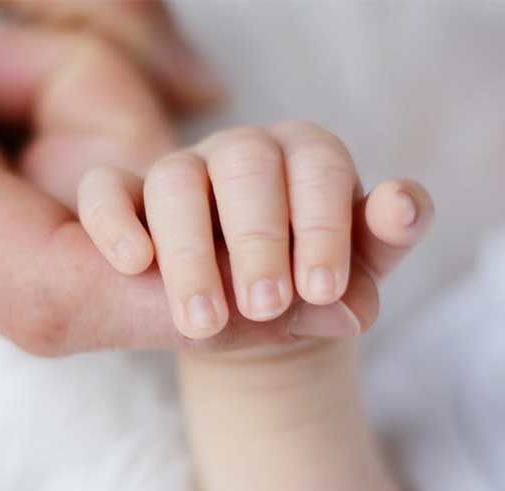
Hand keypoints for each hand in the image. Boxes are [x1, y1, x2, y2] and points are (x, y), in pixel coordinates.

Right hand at [78, 121, 433, 350]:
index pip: (318, 166)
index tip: (323, 293)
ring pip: (175, 179)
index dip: (323, 225)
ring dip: (189, 251)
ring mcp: (180, 171)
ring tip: (204, 322)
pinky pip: (104, 189)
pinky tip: (135, 265)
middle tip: (267, 304)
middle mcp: (242, 153)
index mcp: (306, 155)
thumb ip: (379, 245)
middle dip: (258, 238)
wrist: (257, 313)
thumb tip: (400, 205)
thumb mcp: (353, 279)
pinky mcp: (126, 198)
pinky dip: (113, 220)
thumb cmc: (310, 285)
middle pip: (245, 166)